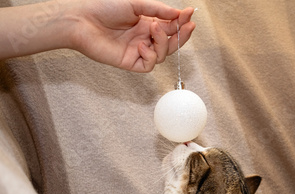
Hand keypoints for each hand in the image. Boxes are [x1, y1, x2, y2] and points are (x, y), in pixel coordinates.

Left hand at [71, 0, 195, 71]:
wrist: (82, 20)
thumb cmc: (103, 8)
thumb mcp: (135, 3)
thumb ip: (157, 9)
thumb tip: (177, 13)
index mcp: (146, 23)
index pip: (170, 25)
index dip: (181, 21)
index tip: (190, 14)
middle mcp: (144, 37)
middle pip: (171, 42)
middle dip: (181, 34)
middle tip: (187, 25)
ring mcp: (138, 50)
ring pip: (162, 54)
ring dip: (163, 42)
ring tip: (154, 29)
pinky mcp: (130, 62)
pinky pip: (149, 65)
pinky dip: (150, 56)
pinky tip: (142, 45)